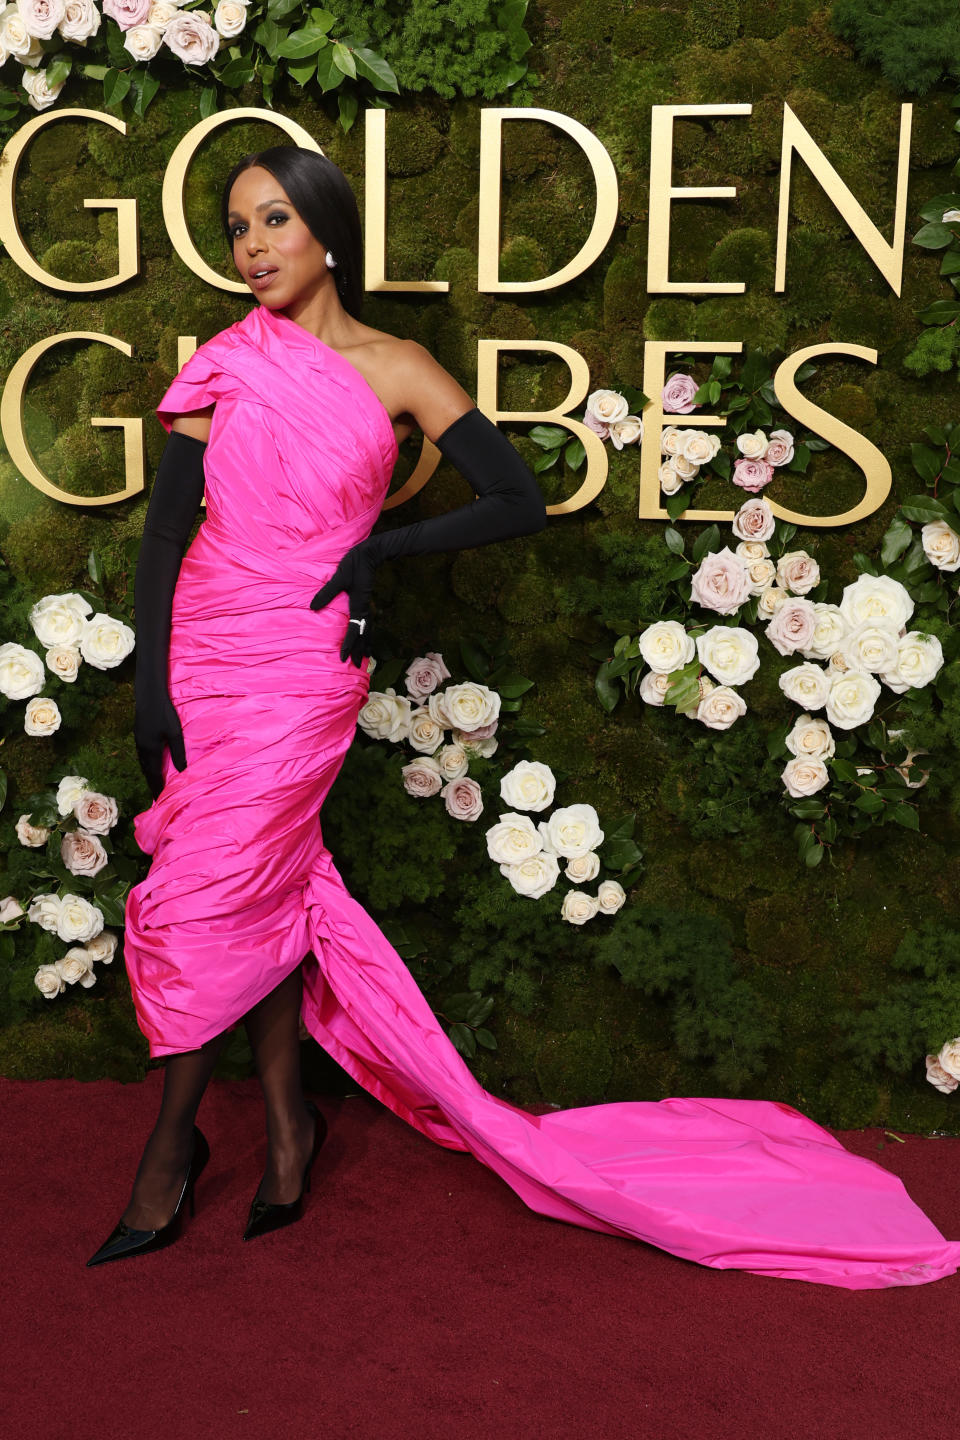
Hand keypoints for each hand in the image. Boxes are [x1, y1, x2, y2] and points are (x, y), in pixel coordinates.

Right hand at [134, 689, 186, 800]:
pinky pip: (142, 756)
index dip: (157, 787)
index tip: (160, 799)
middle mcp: (142, 749)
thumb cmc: (164, 713)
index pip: (154, 774)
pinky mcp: (138, 735)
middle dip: (152, 784)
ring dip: (149, 775)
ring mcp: (138, 742)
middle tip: (157, 796)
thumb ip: (178, 752)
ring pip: (143, 764)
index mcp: (151, 750)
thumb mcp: (175, 733)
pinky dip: (146, 765)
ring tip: (154, 784)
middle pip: (147, 771)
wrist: (148, 696)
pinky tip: (150, 765)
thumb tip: (181, 770)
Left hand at [309, 541, 377, 667]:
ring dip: (366, 644)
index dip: (349, 645)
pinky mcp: (366, 602)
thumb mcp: (339, 578)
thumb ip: (326, 593)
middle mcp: (364, 609)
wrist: (371, 554)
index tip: (344, 658)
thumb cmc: (354, 565)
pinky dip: (367, 634)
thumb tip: (312, 608)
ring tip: (366, 657)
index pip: (353, 631)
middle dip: (360, 651)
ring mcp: (367, 606)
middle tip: (358, 666)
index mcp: (358, 605)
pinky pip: (367, 623)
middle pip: (364, 635)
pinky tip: (365, 636)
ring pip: (368, 630)